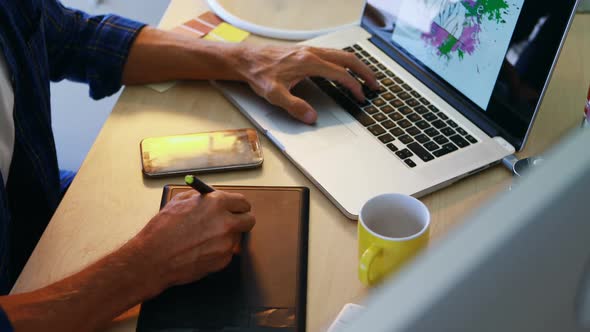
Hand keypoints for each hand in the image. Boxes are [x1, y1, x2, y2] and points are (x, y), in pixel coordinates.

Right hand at [133, 190, 254, 292]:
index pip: (243, 202)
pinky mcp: (223, 261)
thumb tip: (213, 197)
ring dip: (227, 237)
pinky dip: (218, 251)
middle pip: (249, 220)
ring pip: (237, 238)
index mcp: (217, 203)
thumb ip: (201, 198)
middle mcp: (226, 222)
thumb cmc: (162, 230)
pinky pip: (227, 253)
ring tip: (205, 238)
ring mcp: (226, 244)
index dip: (238, 205)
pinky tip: (200, 250)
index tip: (236, 208)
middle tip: (231, 222)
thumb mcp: (180, 202)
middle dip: (241, 220)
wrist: (153, 259)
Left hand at [236, 45, 378, 123]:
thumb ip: (294, 107)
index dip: (353, 86)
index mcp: (309, 63)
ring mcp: (310, 50)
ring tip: (365, 78)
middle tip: (375, 85)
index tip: (360, 97)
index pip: (340, 73)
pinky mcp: (305, 52)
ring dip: (356, 65)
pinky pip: (332, 54)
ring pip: (341, 54)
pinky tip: (343, 70)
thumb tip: (311, 118)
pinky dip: (344, 62)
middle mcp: (312, 53)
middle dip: (364, 72)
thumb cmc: (259, 74)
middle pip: (347, 59)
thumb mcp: (274, 95)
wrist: (246, 60)